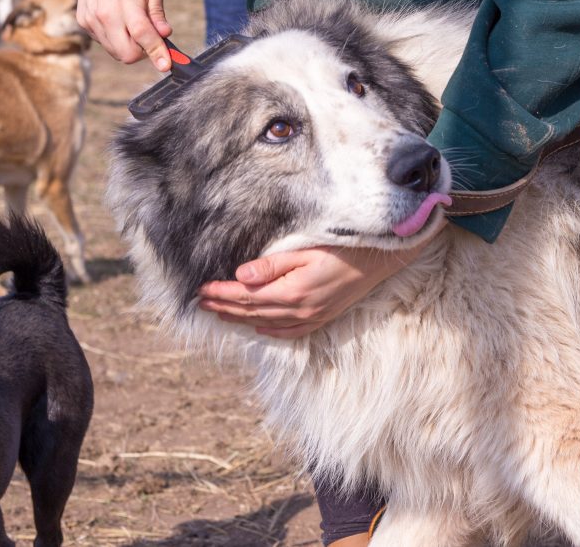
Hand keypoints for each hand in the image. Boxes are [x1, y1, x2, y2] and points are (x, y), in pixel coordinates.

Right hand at [72, 0, 171, 70]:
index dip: (158, 54)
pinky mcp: (83, 20)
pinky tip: (119, 19)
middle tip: (152, 39)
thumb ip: (158, 13)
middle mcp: (105, 15)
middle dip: (143, 53)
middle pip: (127, 54)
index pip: (144, 38)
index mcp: (125, 5)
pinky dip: (115, 38)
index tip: (166, 65)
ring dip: (129, 46)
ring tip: (135, 24)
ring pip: (114, 51)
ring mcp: (91, 19)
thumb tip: (165, 35)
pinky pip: (103, 41)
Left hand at [197, 240, 432, 338]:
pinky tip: (257, 327)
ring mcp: (311, 317)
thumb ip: (273, 265)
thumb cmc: (343, 247)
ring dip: (239, 319)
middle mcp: (299, 310)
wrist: (380, 259)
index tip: (201, 290)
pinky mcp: (321, 317)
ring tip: (218, 313)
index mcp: (292, 292)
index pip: (246, 296)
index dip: (221, 294)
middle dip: (223, 307)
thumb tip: (241, 276)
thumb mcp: (305, 250)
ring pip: (265, 323)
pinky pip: (289, 332)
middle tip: (199, 303)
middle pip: (251, 312)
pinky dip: (269, 330)